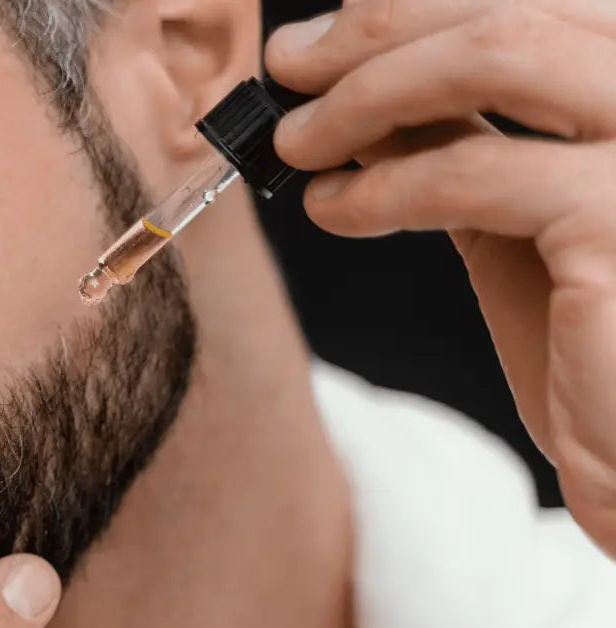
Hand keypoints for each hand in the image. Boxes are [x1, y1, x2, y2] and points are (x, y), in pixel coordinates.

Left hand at [266, 0, 615, 558]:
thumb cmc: (600, 346)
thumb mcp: (524, 216)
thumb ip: (468, 141)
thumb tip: (365, 81)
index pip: (537, 3)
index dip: (417, 8)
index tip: (325, 38)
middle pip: (514, 10)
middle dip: (378, 32)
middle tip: (289, 67)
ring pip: (496, 55)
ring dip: (368, 92)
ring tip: (295, 143)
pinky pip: (475, 169)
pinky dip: (382, 184)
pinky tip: (333, 209)